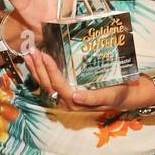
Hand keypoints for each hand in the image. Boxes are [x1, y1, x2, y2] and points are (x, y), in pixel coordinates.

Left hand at [20, 49, 153, 112]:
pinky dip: (41, 70)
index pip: (59, 86)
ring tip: (29, 54)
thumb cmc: (119, 93)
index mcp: (76, 103)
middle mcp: (67, 101)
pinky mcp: (66, 89)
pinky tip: (36, 60)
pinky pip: (49, 81)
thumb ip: (93, 98)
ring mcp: (65, 95)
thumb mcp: (110, 95)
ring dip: (35, 69)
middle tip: (32, 51)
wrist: (126, 95)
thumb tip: (76, 97)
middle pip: (47, 84)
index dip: (50, 71)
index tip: (45, 56)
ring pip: (45, 83)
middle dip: (38, 68)